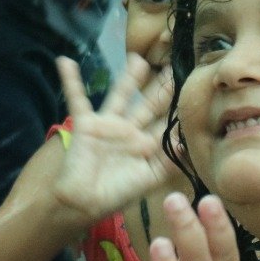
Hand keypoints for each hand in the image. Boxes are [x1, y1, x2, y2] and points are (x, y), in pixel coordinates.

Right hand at [50, 54, 175, 224]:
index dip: (179, 108)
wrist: (82, 203)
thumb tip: (187, 142)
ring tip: (138, 58)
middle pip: (149, 104)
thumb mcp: (149, 180)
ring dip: (128, 77)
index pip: (166, 123)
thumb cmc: (116, 194)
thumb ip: (168, 161)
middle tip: (176, 65)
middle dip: (162, 87)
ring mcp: (108, 125)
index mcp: (146, 145)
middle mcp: (130, 131)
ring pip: (121, 95)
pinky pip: (77, 98)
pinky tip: (66, 61)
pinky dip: (71, 80)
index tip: (194, 88)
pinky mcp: (87, 123)